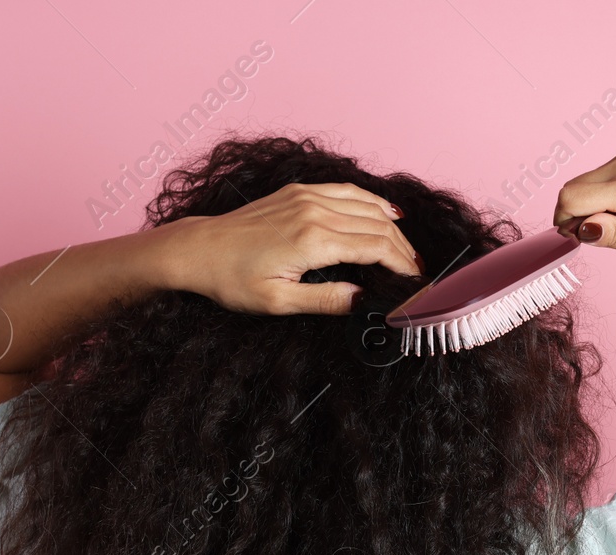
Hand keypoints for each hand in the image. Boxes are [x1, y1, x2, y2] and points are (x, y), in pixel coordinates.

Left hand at [161, 183, 421, 314]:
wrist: (198, 250)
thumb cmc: (232, 280)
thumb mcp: (278, 302)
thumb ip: (326, 301)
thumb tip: (364, 301)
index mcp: (313, 241)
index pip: (376, 249)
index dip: (403, 266)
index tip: (416, 282)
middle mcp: (314, 212)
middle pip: (377, 226)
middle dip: (404, 249)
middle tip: (418, 271)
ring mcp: (306, 197)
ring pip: (367, 206)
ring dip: (392, 227)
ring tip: (407, 249)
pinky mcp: (298, 192)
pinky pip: (346, 191)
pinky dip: (371, 201)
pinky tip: (386, 212)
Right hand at [552, 139, 615, 269]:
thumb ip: (615, 237)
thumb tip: (582, 227)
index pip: (573, 198)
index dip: (566, 223)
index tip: (579, 239)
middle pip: (576, 186)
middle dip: (578, 213)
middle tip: (603, 235)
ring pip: (588, 179)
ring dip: (594, 202)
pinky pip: (605, 172)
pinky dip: (607, 191)